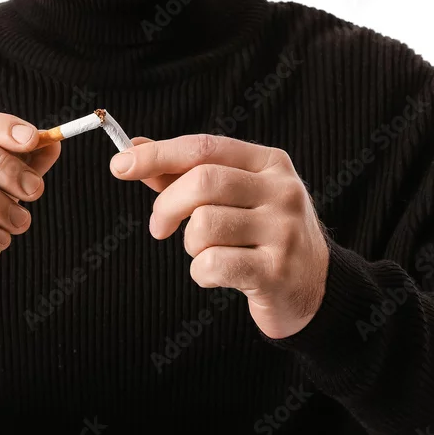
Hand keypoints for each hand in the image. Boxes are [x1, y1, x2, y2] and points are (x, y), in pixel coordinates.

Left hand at [110, 134, 328, 339]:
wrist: (314, 287)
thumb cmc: (261, 235)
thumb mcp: (234, 196)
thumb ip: (185, 172)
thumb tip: (134, 147)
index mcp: (271, 162)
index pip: (204, 147)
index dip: (157, 154)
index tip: (119, 164)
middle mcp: (283, 191)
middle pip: (203, 182)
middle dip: (167, 205)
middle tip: (160, 227)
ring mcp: (284, 231)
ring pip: (204, 226)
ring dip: (190, 244)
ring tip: (207, 252)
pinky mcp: (276, 272)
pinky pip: (212, 264)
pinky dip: (200, 272)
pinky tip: (217, 274)